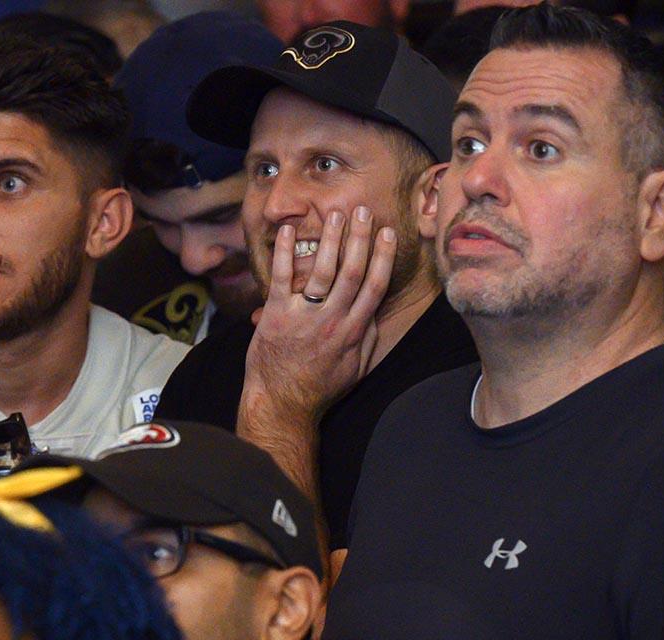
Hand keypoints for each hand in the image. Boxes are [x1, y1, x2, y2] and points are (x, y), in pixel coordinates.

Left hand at [241, 205, 396, 423]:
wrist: (282, 404)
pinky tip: (289, 231)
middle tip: (362, 211)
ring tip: (335, 214)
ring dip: (330, 239)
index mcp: (354, 331)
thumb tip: (374, 311)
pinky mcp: (275, 315)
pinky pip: (282, 277)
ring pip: (322, 270)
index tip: (387, 233)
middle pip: (352, 271)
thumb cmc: (319, 388)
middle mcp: (332, 320)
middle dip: (359, 238)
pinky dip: (285, 253)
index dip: (383, 256)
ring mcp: (303, 316)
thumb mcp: (356, 369)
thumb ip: (367, 339)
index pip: (375, 285)